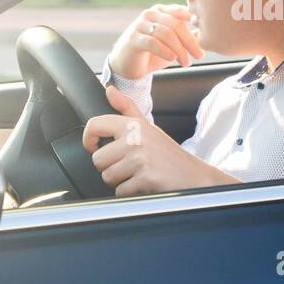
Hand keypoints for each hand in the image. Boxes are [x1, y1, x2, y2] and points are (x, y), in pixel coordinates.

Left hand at [83, 86, 236, 196]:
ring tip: (137, 175)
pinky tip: (144, 185)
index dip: (88, 139)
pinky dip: (130, 193)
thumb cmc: (169, 154)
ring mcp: (140, 158)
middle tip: (129, 166)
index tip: (94, 146)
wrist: (195, 176)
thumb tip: (109, 90)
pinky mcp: (145, 177)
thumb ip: (127, 108)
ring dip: (120, 181)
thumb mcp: (149, 127)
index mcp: (133, 125)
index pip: (95, 125)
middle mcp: (135, 138)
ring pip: (108, 177)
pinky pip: (121, 191)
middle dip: (110, 168)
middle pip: (98, 159)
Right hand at [106, 4, 203, 79]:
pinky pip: (152, 42)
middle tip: (200, 55)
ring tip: (186, 63)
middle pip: (176, 24)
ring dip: (179, 49)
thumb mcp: (174, 44)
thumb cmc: (153, 53)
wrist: (128, 65)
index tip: (207, 37)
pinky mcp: (133, 38)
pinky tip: (173, 59)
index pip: (181, 13)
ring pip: (166, 33)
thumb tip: (207, 33)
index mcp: (161, 11)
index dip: (195, 25)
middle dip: (190, 41)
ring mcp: (140, 25)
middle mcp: (150, 14)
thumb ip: (188, 36)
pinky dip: (165, 51)